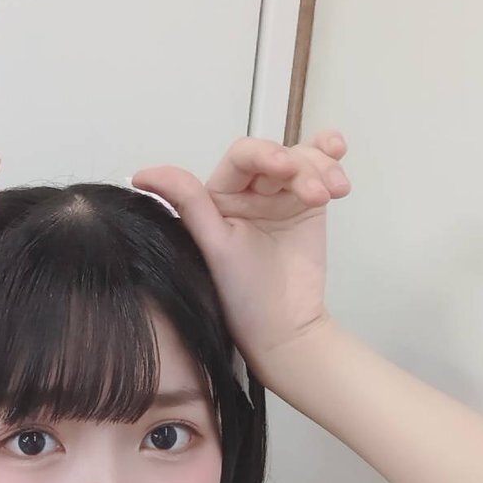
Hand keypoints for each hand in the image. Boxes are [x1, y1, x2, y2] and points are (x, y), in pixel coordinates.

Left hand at [130, 131, 349, 378]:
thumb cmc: (243, 297)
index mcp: (217, 198)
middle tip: (317, 195)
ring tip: (333, 193)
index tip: (285, 170)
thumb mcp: (214, 248)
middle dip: (300, 167)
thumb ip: (188, 203)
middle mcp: (246, 192)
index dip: (265, 154)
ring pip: (302, 159)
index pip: (242, 157)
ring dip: (321, 167)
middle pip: (277, 155)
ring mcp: (278, 197)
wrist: (285, 329)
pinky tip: (339, 152)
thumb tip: (143, 174)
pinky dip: (329, 158)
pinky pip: (318, 171)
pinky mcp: (306, 205)